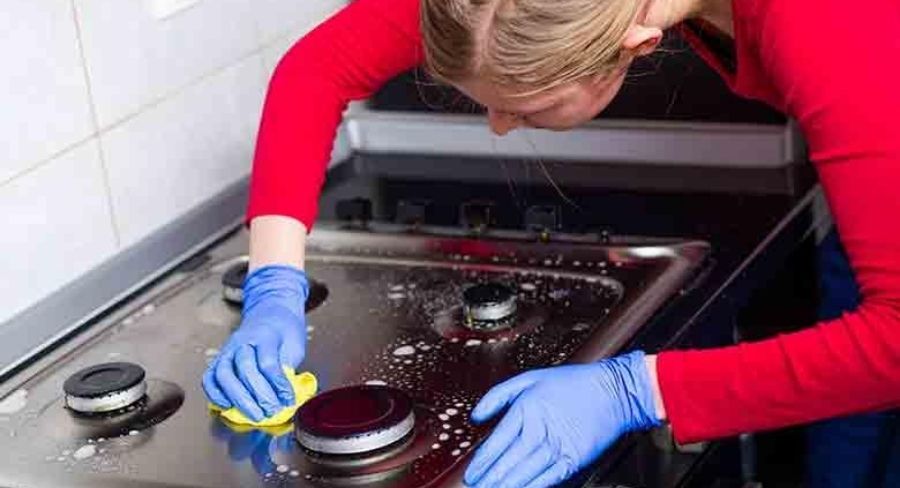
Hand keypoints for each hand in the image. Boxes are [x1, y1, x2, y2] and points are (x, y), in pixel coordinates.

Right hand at [203, 265, 307, 421]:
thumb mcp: (294, 344)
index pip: (268, 362)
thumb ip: (287, 365)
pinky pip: (210, 377)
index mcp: (265, 335)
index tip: (288, 400)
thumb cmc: (284, 330)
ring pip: (224, 374)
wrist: (269, 311)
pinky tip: (228, 407)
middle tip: (271, 411)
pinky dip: (215, 394)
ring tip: (254, 415)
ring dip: (238, 398)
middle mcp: (242, 341)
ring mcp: (227, 349)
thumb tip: (282, 393)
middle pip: (244, 369)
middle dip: (258, 394)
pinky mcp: (219, 359)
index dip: (278, 384)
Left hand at [464, 351, 660, 487]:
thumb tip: (475, 415)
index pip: (497, 442)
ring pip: (525, 473)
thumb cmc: (572, 383)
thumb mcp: (529, 378)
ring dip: (506, 486)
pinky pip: (549, 479)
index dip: (481, 462)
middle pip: (508, 461)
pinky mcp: (574, 459)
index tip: (470, 473)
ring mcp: (558, 447)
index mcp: (526, 409)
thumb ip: (497, 395)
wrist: (615, 391)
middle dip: (489, 479)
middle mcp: (540, 429)